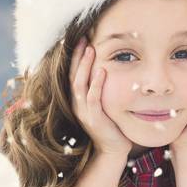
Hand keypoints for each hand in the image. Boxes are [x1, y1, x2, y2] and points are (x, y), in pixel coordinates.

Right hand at [70, 38, 128, 156]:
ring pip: (79, 84)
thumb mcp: (103, 103)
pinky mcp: (94, 118)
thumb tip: (107, 67)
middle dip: (78, 56)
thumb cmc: (111, 124)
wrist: (113, 149)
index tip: (80, 39)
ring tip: (91, 49)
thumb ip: (101, 88)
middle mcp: (76, 104)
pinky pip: (93, 98)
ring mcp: (84, 112)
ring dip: (85, 65)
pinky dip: (96, 84)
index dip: (75, 57)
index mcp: (77, 100)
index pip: (72, 73)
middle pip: (72, 75)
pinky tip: (102, 71)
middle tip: (83, 37)